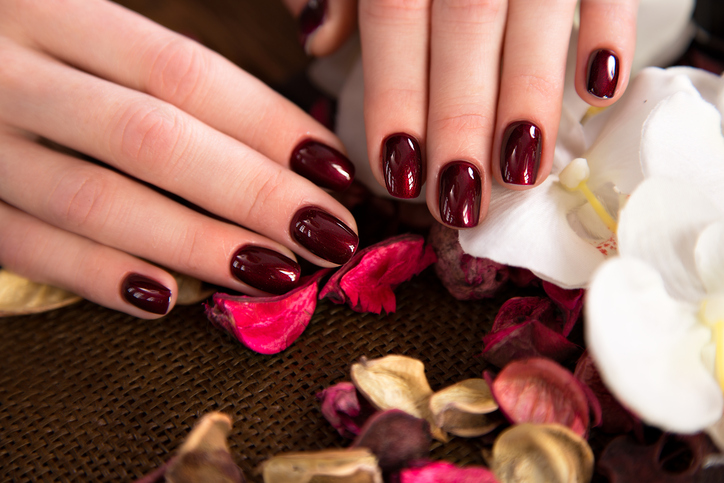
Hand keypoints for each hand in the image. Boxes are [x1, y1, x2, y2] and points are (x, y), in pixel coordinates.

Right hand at [0, 0, 358, 317]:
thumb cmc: (19, 40)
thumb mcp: (77, 23)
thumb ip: (155, 68)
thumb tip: (281, 139)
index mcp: (52, 7)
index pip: (183, 71)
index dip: (268, 124)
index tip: (336, 171)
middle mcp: (7, 67)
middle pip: (153, 139)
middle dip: (253, 193)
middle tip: (330, 236)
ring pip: (95, 200)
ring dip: (195, 243)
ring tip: (276, 273)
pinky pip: (22, 246)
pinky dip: (96, 275)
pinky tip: (166, 299)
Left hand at [284, 0, 638, 226]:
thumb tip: (316, 40)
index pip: (394, 17)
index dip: (396, 99)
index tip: (397, 172)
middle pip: (464, 30)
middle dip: (462, 121)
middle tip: (458, 197)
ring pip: (535, 17)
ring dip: (531, 99)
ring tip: (522, 174)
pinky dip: (608, 32)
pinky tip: (599, 90)